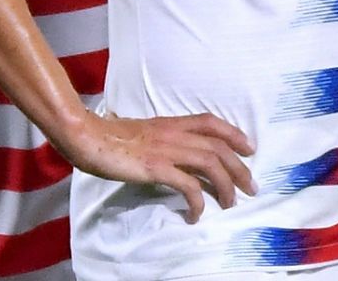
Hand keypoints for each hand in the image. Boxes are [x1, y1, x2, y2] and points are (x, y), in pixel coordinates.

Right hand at [57, 110, 255, 222]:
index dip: (234, 133)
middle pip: (218, 146)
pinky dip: (198, 201)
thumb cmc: (108, 136)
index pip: (211, 122)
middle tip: (250, 187)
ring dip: (225, 185)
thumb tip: (173, 154)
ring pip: (210, 163)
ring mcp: (166, 149)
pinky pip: (187, 185)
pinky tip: (197, 214)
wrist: (87, 137)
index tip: (249, 148)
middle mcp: (174, 133)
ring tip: (230, 203)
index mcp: (171, 123)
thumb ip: (160, 139)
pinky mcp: (156, 167)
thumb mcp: (142, 132)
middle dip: (239, 167)